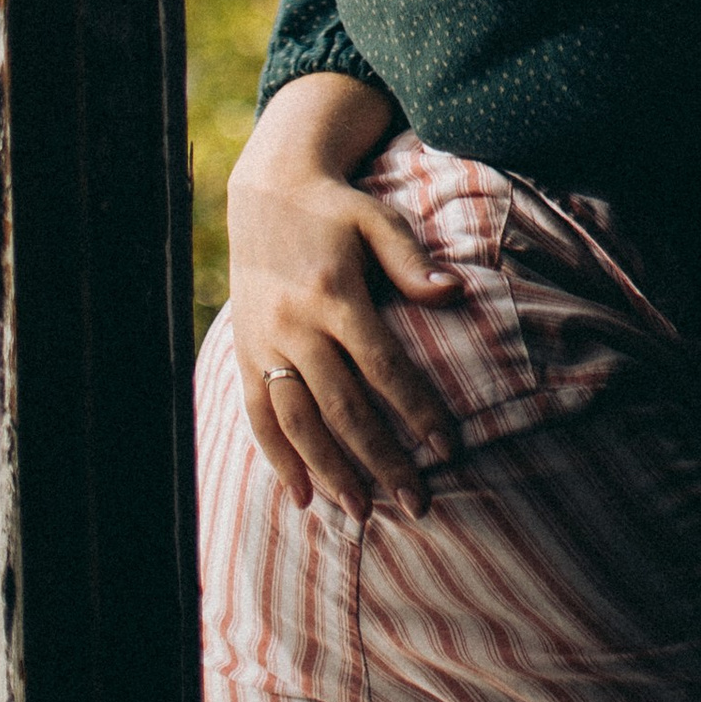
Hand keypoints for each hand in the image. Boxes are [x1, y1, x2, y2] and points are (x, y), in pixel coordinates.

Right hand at [227, 74, 459, 521]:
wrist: (267, 188)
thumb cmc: (337, 207)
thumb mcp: (378, 219)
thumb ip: (412, 260)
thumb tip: (454, 293)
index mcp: (333, 293)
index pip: (383, 366)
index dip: (416, 410)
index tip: (448, 449)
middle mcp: (295, 323)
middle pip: (343, 406)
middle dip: (380, 458)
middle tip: (415, 502)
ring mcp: (265, 341)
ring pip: (298, 419)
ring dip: (329, 469)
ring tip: (361, 512)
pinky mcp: (246, 351)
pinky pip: (259, 413)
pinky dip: (278, 457)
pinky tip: (301, 494)